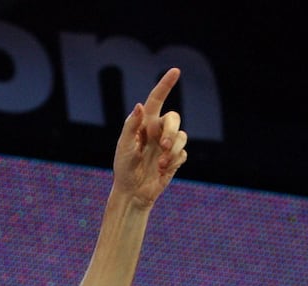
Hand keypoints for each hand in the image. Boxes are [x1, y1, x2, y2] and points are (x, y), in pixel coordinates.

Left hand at [112, 68, 187, 206]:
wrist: (132, 192)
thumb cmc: (124, 168)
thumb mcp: (124, 146)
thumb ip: (131, 125)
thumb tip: (139, 106)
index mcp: (145, 123)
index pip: (156, 99)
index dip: (166, 84)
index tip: (176, 71)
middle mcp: (158, 130)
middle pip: (174, 118)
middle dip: (171, 131)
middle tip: (163, 146)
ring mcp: (168, 145)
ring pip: (182, 136)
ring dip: (173, 150)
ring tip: (160, 164)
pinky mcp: (175, 159)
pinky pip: (183, 154)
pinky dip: (174, 162)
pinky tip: (162, 171)